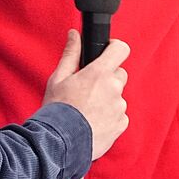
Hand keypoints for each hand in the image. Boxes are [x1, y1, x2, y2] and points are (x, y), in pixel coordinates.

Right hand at [42, 30, 128, 160]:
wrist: (59, 143)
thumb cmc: (57, 110)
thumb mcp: (58, 78)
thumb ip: (71, 54)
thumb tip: (74, 35)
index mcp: (99, 73)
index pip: (121, 49)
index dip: (114, 48)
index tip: (108, 51)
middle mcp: (114, 89)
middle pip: (119, 74)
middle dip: (107, 78)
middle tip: (88, 88)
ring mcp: (119, 107)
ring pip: (117, 96)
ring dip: (106, 99)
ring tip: (86, 109)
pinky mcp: (121, 125)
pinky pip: (118, 115)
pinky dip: (109, 116)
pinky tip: (92, 121)